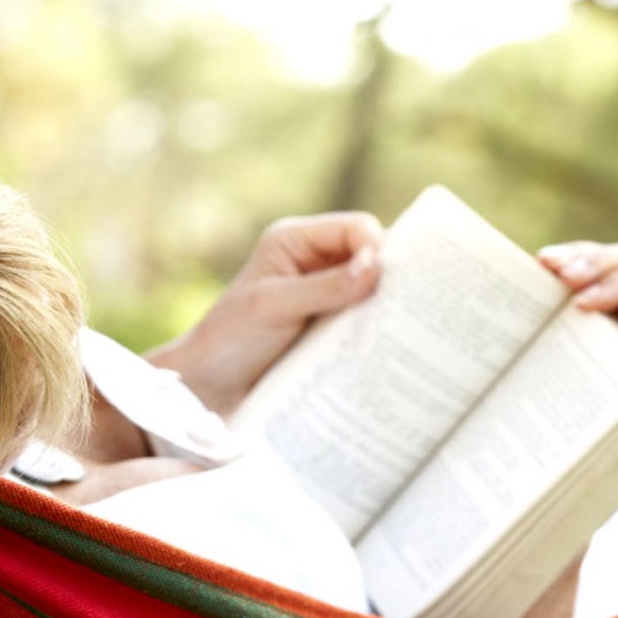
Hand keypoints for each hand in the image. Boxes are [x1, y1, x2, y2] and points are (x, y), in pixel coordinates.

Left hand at [150, 212, 383, 414]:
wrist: (209, 388)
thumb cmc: (230, 338)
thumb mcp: (276, 306)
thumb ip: (325, 286)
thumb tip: (375, 267)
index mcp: (296, 241)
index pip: (356, 228)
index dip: (377, 248)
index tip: (386, 281)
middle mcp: (314, 262)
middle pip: (371, 257)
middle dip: (389, 279)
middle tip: (408, 309)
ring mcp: (325, 297)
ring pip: (374, 292)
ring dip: (385, 310)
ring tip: (402, 332)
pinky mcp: (330, 329)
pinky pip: (365, 322)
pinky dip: (376, 332)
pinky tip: (387, 349)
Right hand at [537, 241, 617, 376]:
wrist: (589, 459)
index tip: (581, 305)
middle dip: (597, 263)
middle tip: (561, 275)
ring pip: (606, 260)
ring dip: (577, 257)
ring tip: (546, 264)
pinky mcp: (588, 307)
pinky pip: (581, 271)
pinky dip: (563, 263)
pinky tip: (541, 266)